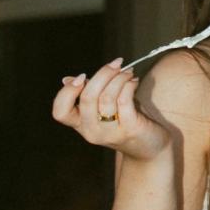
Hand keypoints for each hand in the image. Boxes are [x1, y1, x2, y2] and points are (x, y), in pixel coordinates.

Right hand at [51, 59, 167, 159]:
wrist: (149, 146)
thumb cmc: (124, 121)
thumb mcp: (102, 108)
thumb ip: (87, 94)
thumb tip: (67, 79)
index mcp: (80, 124)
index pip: (60, 112)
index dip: (67, 92)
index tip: (82, 76)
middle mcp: (91, 131)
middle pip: (87, 97)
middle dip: (103, 74)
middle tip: (116, 63)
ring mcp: (110, 132)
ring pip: (107, 97)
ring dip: (119, 78)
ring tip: (128, 72)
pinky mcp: (129, 129)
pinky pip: (124, 100)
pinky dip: (129, 85)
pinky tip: (134, 80)